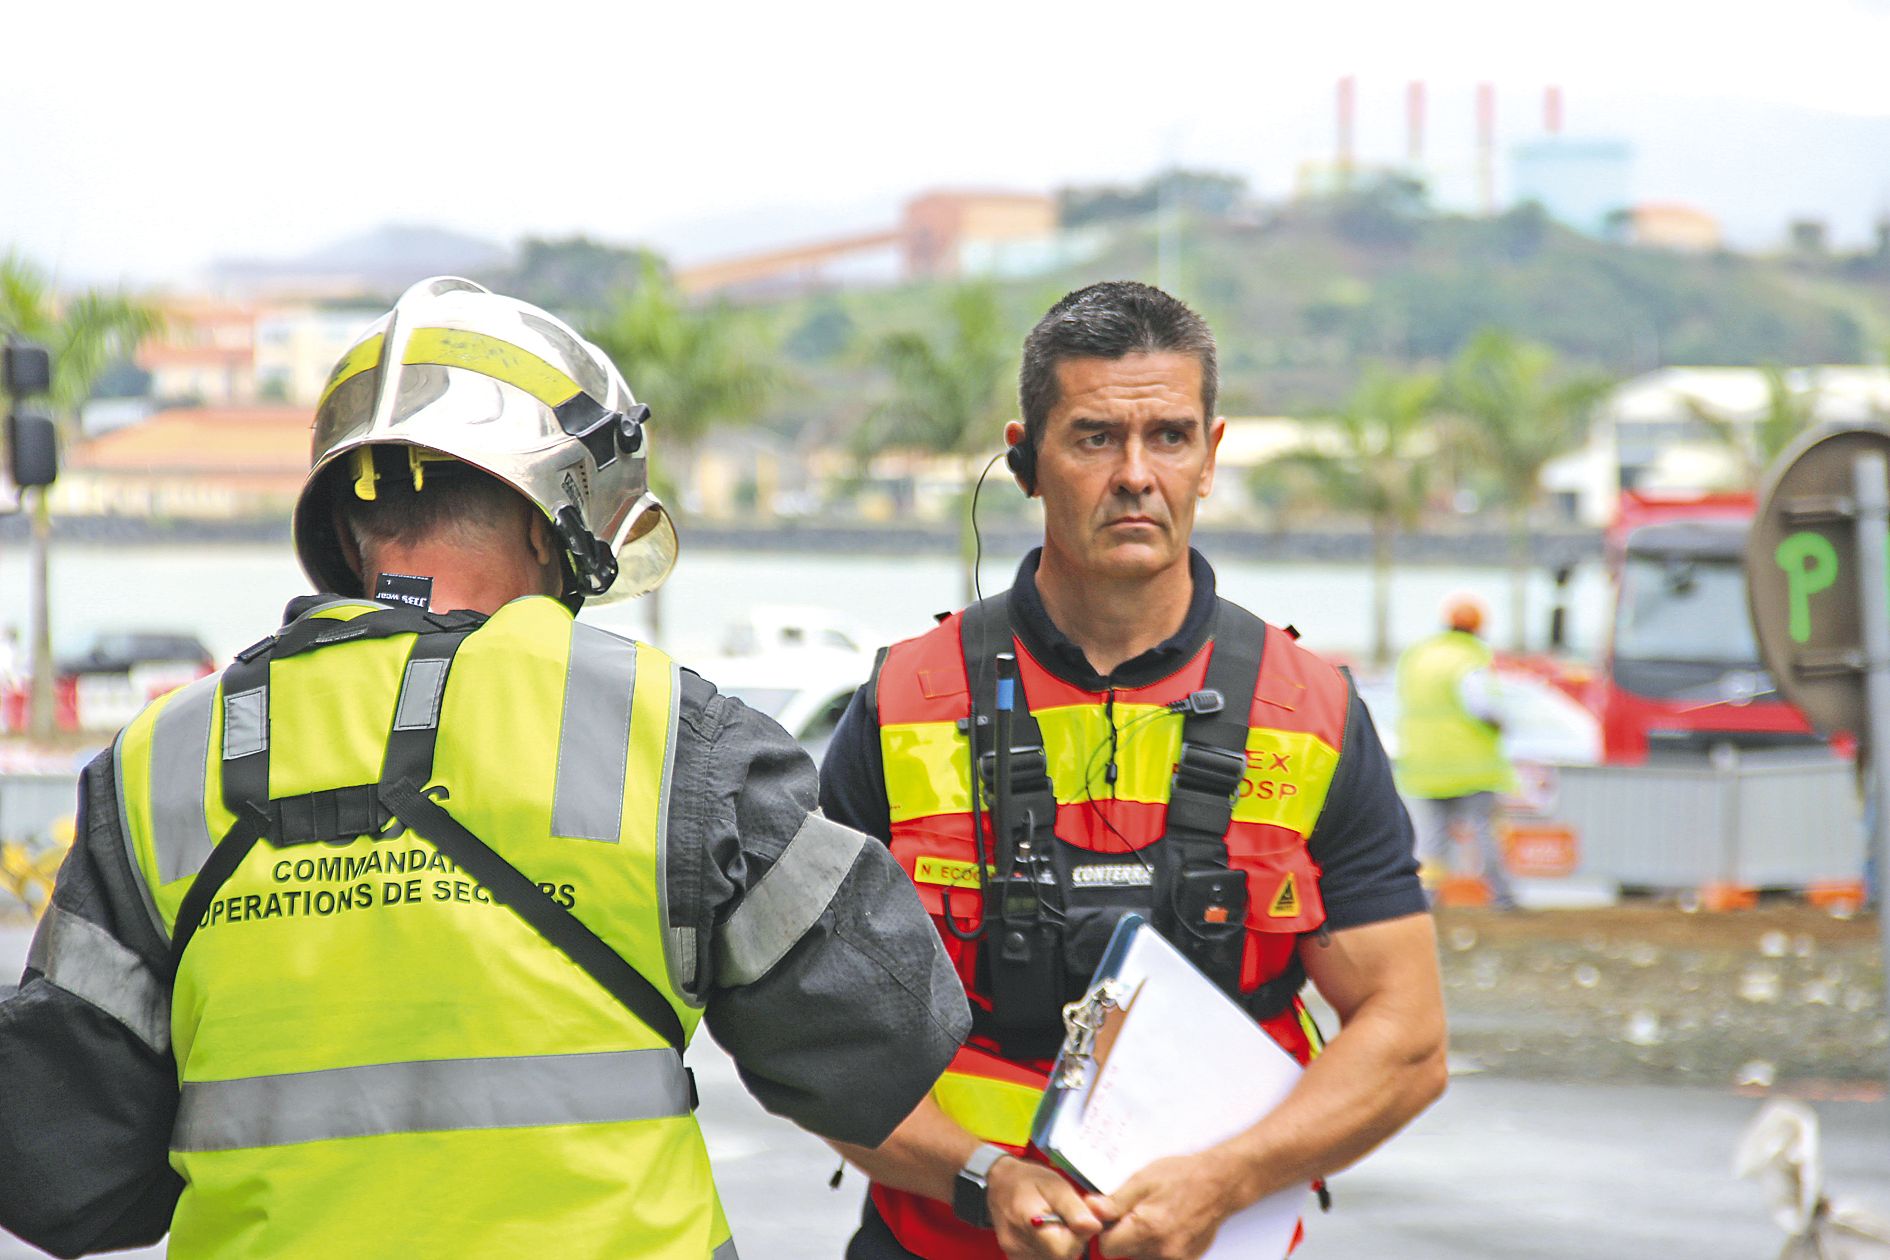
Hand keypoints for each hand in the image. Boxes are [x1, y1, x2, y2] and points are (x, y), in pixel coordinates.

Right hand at [987, 1154, 1105, 1259]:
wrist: (1000, 1182)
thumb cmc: (1028, 1180)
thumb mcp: (1055, 1185)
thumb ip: (1075, 1208)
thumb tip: (1094, 1226)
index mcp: (1029, 1223)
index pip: (1066, 1249)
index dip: (1078, 1236)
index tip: (1076, 1219)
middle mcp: (1019, 1244)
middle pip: (1061, 1258)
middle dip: (1070, 1241)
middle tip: (1065, 1219)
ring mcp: (1015, 1254)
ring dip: (1060, 1246)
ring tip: (1054, 1224)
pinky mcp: (1015, 1258)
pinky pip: (1043, 1259)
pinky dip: (1049, 1249)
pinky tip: (1046, 1233)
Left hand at [1084, 1152, 1242, 1259]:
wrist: (1220, 1183)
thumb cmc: (1183, 1177)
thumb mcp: (1142, 1180)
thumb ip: (1115, 1201)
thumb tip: (1091, 1211)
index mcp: (1147, 1229)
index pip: (1106, 1247)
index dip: (1106, 1231)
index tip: (1113, 1218)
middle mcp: (1163, 1250)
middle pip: (1124, 1254)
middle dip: (1123, 1236)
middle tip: (1136, 1213)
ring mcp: (1177, 1259)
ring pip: (1141, 1257)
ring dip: (1140, 1242)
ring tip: (1154, 1217)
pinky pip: (1160, 1258)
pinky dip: (1157, 1246)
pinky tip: (1166, 1227)